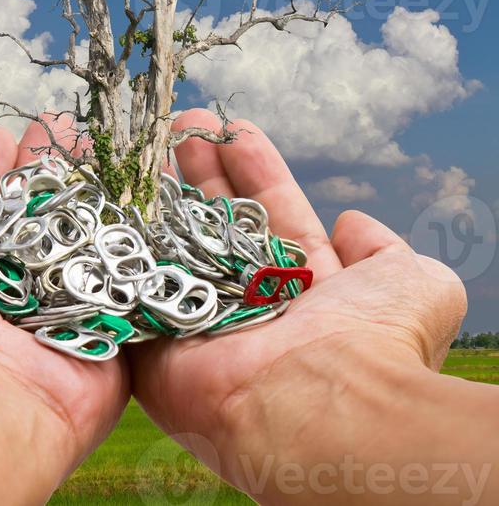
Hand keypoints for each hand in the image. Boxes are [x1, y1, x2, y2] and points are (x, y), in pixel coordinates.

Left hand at [0, 117, 127, 504]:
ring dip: (90, 186)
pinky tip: (140, 186)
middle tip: (58, 123)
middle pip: (34, 218)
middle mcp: (8, 299)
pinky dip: (137, 231)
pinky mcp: (110, 333)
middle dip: (45, 168)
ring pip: (81, 236)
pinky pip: (129, 273)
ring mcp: (61, 315)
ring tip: (95, 138)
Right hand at [130, 109, 474, 504]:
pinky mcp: (159, 345)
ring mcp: (204, 322)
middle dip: (202, 170)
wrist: (320, 407)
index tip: (233, 127)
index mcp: (306, 287)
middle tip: (182, 124)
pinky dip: (124, 244)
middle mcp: (253, 302)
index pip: (273, 212)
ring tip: (149, 140)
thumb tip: (351, 225)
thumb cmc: (373, 341)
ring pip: (178, 245)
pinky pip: (136, 286)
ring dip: (163, 192)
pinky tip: (115, 196)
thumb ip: (386, 249)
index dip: (254, 168)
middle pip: (220, 223)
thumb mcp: (415, 282)